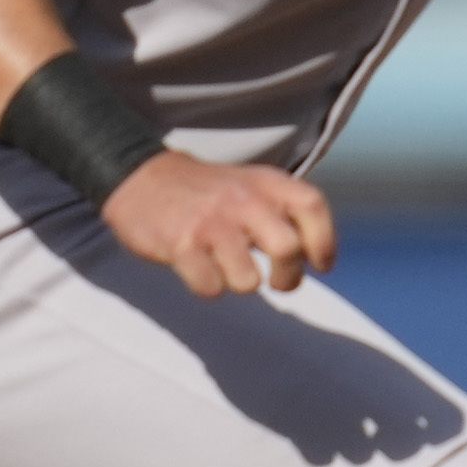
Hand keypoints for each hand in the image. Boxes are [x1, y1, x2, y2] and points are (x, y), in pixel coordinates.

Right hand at [101, 152, 338, 297]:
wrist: (141, 178)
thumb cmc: (207, 193)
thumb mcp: (252, 186)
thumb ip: (284, 212)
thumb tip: (317, 258)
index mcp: (265, 183)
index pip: (312, 207)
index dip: (325, 242)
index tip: (320, 264)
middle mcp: (242, 200)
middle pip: (288, 249)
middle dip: (289, 277)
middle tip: (280, 283)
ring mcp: (211, 223)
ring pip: (248, 281)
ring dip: (241, 284)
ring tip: (228, 268)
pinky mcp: (181, 245)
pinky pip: (211, 288)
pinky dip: (208, 287)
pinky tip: (200, 268)